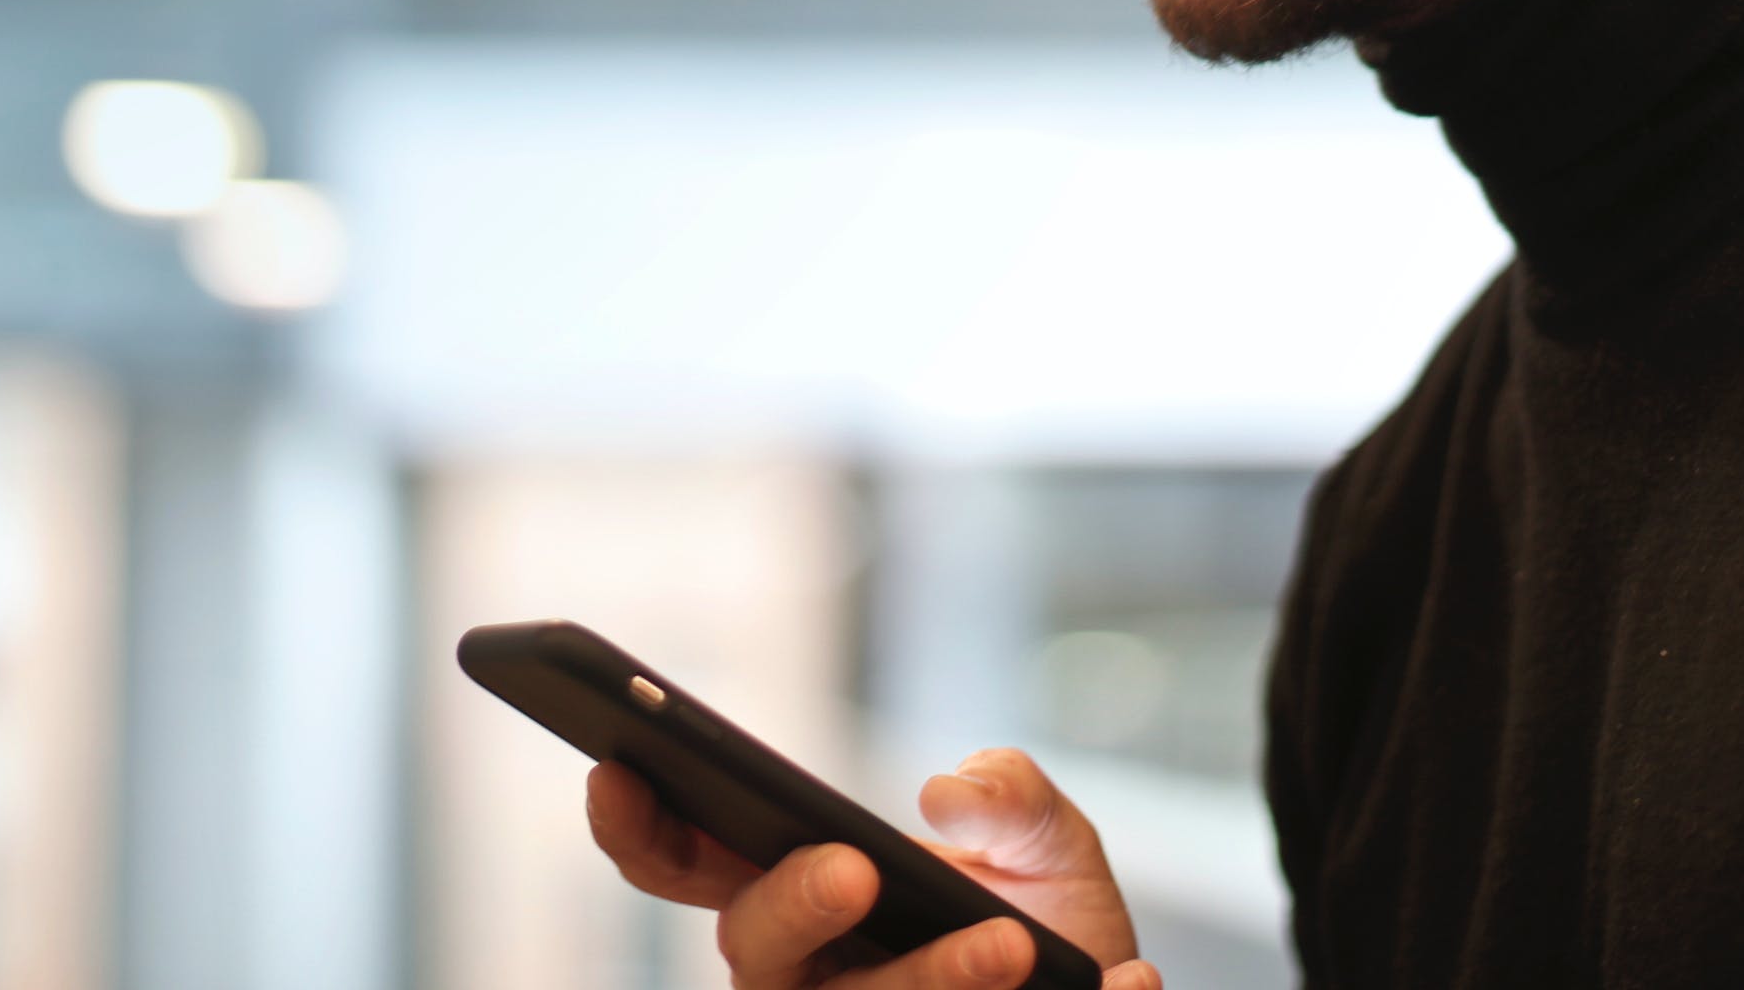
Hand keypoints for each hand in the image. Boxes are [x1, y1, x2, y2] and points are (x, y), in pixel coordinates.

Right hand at [587, 746, 1160, 989]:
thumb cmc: (1053, 928)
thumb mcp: (1049, 846)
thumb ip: (1013, 797)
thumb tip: (950, 795)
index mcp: (805, 897)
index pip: (692, 863)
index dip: (641, 828)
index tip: (617, 775)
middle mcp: (814, 979)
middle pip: (752, 951)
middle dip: (790, 904)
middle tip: (852, 866)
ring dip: (928, 983)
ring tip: (1010, 943)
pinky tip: (1127, 985)